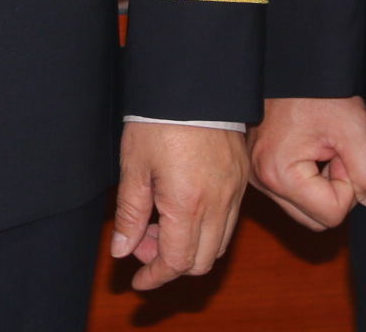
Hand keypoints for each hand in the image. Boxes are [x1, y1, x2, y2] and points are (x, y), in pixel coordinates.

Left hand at [111, 122, 250, 290]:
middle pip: (201, 261)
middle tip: (143, 242)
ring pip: (219, 244)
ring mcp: (235, 192)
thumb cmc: (160, 119)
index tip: (138, 282)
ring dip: (190, 247)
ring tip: (159, 222)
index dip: (154, 277)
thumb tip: (123, 250)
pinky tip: (183, 208)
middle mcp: (219, 204)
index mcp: (188, 204)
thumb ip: (130, 214)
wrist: (193, 83)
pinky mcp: (242, 179)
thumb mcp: (134, 167)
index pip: (176, 261)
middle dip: (170, 263)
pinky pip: (230, 220)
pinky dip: (207, 228)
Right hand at [250, 96, 365, 231]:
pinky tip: (312, 149)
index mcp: (280, 175)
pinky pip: (295, 194)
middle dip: (336, 189)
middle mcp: (263, 182)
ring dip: (324, 185)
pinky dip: (310, 178)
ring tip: (322, 147)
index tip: (341, 151)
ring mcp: (259, 177)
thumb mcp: (354, 126)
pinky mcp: (261, 171)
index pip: (333, 214)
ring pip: (307, 208)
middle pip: (318, 218)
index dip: (349, 185)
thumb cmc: (315, 89)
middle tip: (335, 151)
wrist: (291, 64)